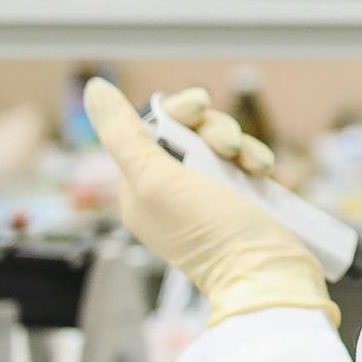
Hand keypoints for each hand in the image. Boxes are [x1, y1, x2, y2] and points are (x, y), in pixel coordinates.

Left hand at [83, 79, 335, 328]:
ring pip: (218, 145)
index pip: (149, 130)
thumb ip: (124, 135)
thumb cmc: (209, 232)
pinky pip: (242, 164)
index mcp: (139, 189)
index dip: (175, 113)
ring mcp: (208, 197)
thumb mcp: (157, 179)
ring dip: (237, 144)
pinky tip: (262, 171)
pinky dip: (253, 160)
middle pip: (186, 133)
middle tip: (226, 144)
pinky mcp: (239, 201)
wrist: (266, 274)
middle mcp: (170, 192)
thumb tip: (96, 88)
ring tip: (249, 162)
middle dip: (210, 129)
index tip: (198, 107)